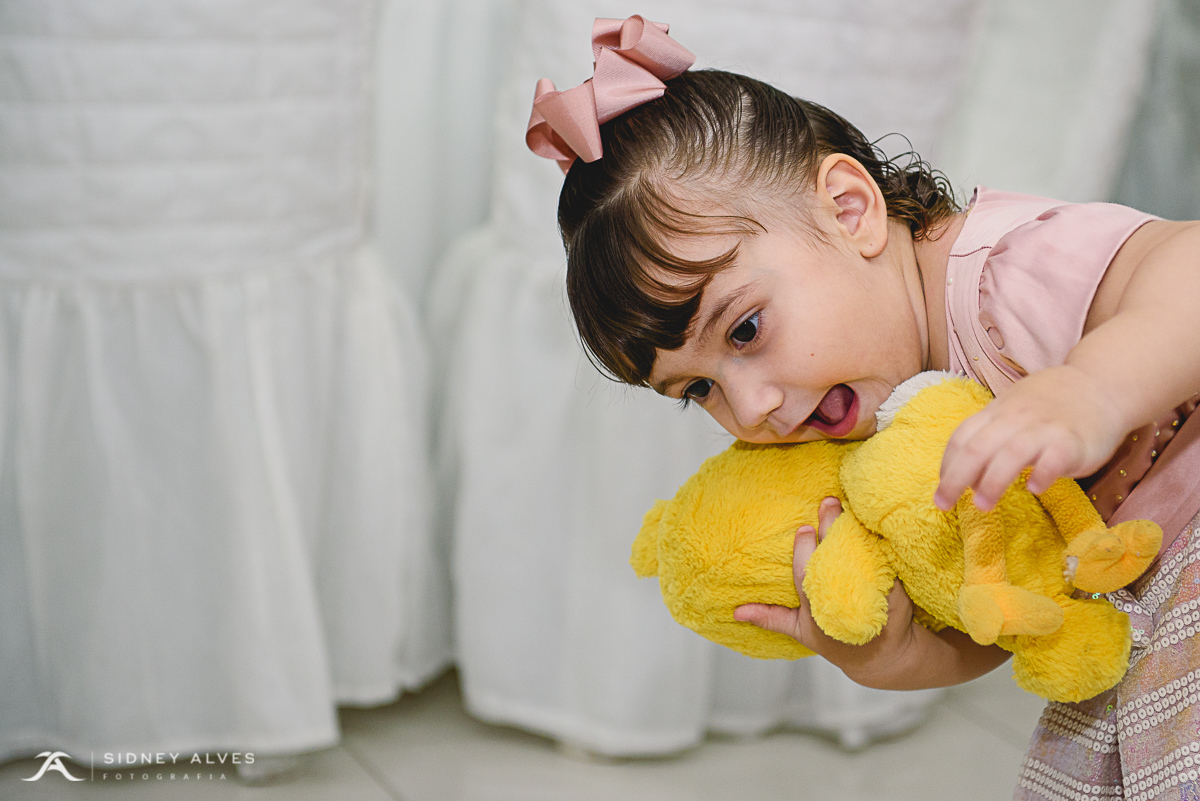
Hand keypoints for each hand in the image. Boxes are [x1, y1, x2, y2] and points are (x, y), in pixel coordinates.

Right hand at [733, 497, 919, 686]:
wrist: (883, 659)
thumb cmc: (837, 642)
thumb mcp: (801, 632)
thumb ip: (771, 617)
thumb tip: (736, 612)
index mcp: (815, 607)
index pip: (807, 572)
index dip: (806, 549)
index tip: (804, 527)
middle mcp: (840, 602)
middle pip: (834, 559)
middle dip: (831, 528)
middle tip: (829, 503)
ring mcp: (868, 598)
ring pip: (861, 558)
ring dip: (857, 532)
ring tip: (851, 509)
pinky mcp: (893, 594)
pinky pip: (886, 565)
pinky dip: (881, 546)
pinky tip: (874, 526)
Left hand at [935, 365, 1127, 511]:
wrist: (1100, 384)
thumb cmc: (1048, 406)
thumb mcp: (1012, 414)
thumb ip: (990, 440)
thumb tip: (968, 479)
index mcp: (996, 413)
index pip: (962, 438)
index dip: (947, 466)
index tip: (941, 492)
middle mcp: (1015, 419)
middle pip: (978, 447)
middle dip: (956, 478)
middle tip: (944, 504)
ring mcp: (1045, 428)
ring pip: (1012, 453)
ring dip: (993, 481)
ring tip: (982, 506)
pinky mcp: (1074, 441)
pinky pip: (1055, 457)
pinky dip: (1043, 473)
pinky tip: (1035, 489)